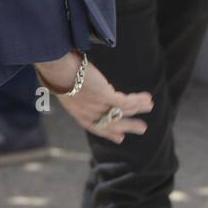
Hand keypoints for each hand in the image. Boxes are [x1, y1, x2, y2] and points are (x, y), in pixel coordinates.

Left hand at [37, 53, 152, 143]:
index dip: (110, 133)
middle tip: (143, 128)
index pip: (97, 128)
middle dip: (129, 126)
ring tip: (150, 106)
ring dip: (138, 108)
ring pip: (123, 111)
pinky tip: (147, 98)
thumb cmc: (58, 74)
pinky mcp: (105, 96)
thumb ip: (76, 94)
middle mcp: (90, 114)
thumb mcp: (66, 90)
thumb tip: (81, 85)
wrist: (57, 69)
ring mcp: (98, 106)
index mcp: (79, 115)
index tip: (120, 138)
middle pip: (114, 124)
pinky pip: (126, 102)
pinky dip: (138, 100)